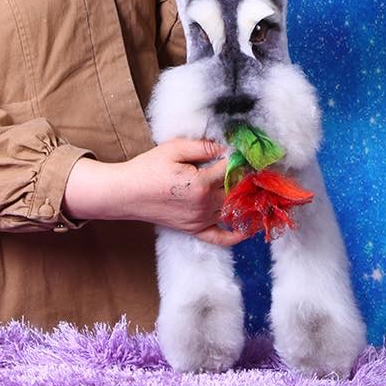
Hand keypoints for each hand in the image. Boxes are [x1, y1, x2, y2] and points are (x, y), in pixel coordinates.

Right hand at [63, 139, 248, 246]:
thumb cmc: (147, 168)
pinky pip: (221, 238)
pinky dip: (237, 235)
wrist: (126, 194)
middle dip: (250, 179)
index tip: (251, 151)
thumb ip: (202, 147)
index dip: (243, 159)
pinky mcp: (194, 229)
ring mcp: (199, 220)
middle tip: (259, 169)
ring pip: (233, 212)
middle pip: (237, 192)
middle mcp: (203, 205)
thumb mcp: (173, 148)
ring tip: (259, 189)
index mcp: (200, 183)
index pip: (231, 170)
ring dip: (248, 201)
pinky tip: (249, 227)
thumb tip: (225, 147)